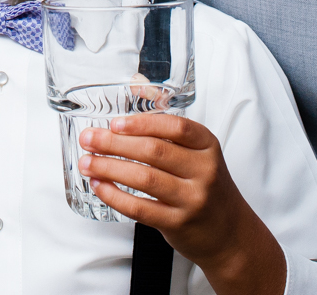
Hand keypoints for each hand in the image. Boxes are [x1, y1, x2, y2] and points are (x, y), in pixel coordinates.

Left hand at [80, 115, 284, 294]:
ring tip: (87, 163)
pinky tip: (100, 186)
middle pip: (154, 152)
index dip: (142, 124)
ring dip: (109, 169)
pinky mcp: (178, 224)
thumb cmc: (205, 184)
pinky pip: (141, 209)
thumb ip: (167, 123)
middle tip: (89, 139)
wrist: (228, 231)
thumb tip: (136, 84)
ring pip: (145, 179)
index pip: (176, 128)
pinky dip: (115, 197)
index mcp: (207, 146)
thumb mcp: (198, 150)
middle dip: (115, 144)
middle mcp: (204, 171)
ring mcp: (192, 199)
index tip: (115, 123)